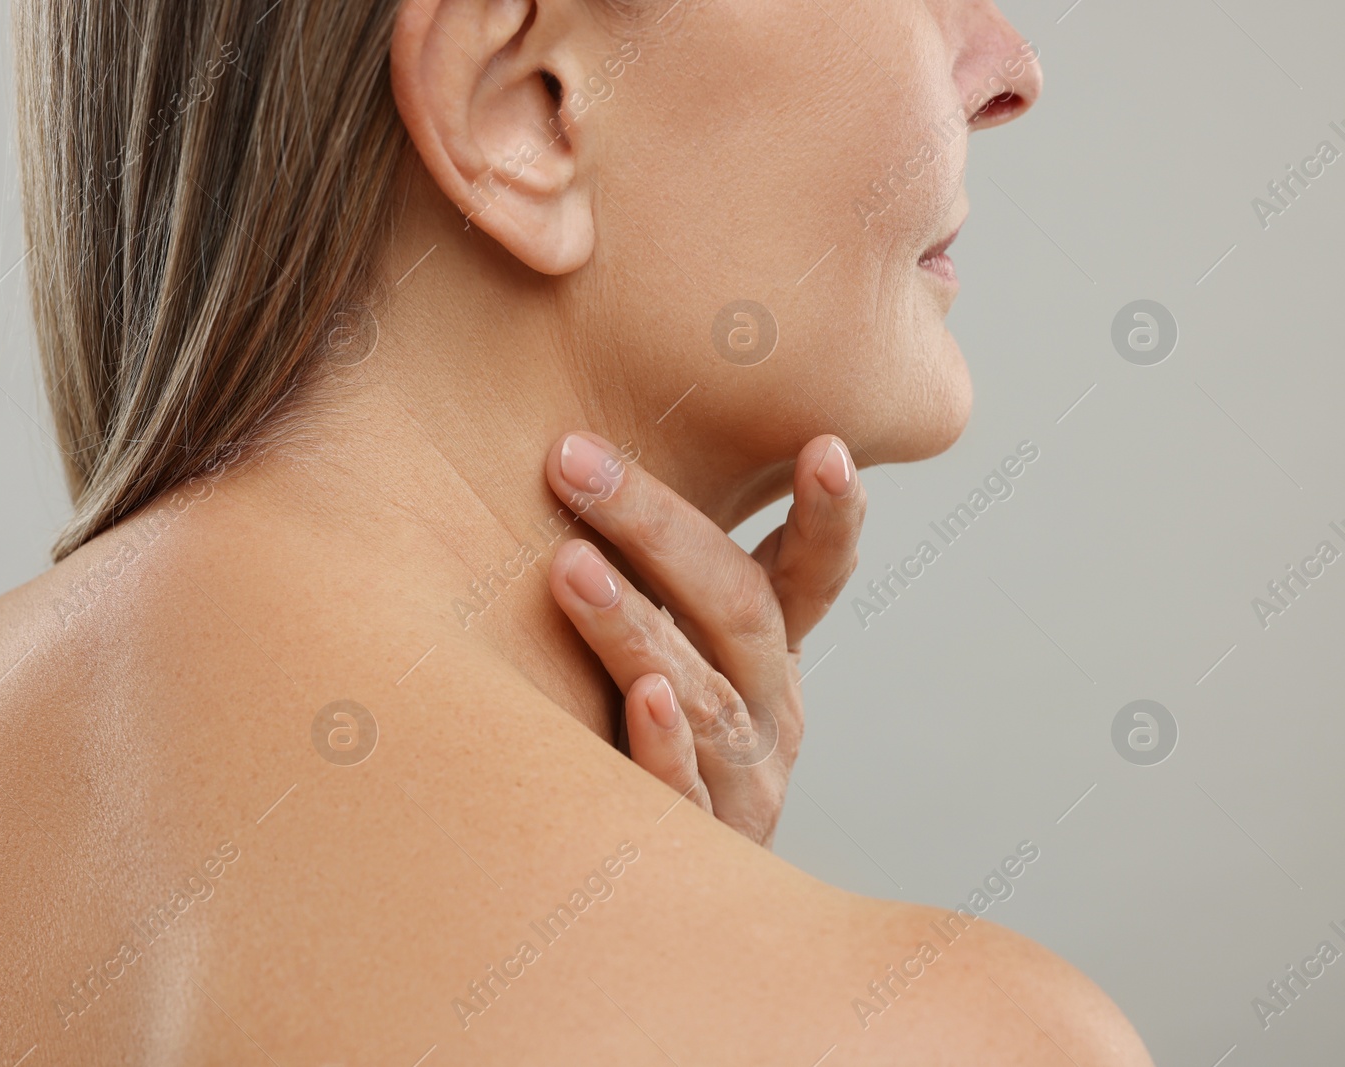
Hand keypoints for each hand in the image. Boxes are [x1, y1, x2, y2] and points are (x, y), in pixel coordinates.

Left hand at [544, 431, 865, 845]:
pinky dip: (665, 743)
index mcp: (771, 654)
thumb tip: (579, 457)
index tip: (828, 447)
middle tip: (577, 459)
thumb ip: (662, 585)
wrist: (667, 893)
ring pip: (703, 693)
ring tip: (571, 566)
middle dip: (657, 527)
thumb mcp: (680, 654)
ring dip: (636, 624)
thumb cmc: (647, 738)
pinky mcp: (700, 843)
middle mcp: (771, 710)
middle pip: (737, 609)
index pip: (813, 573)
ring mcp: (743, 781)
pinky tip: (641, 699)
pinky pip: (681, 791)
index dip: (828, 516)